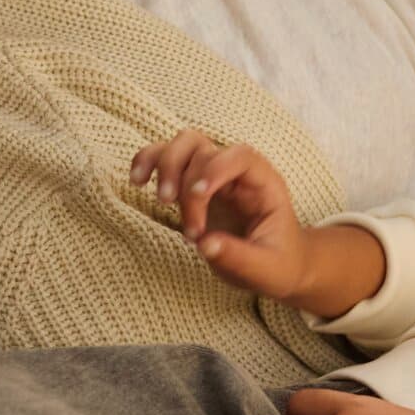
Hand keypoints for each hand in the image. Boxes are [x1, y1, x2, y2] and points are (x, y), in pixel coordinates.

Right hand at [131, 129, 383, 315]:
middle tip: (173, 208)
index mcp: (263, 184)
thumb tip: (206, 245)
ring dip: (163, 166)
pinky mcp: (191, 187)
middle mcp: (236, 173)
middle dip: (182, 175)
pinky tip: (137, 181)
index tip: (197, 194)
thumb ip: (240, 257)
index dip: (215, 168)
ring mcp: (212, 175)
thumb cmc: (277, 264)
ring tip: (161, 200)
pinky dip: (148, 163)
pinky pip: (165, 161)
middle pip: (202, 146)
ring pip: (182, 145)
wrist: (276, 266)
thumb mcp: (267, 268)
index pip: (240, 156)